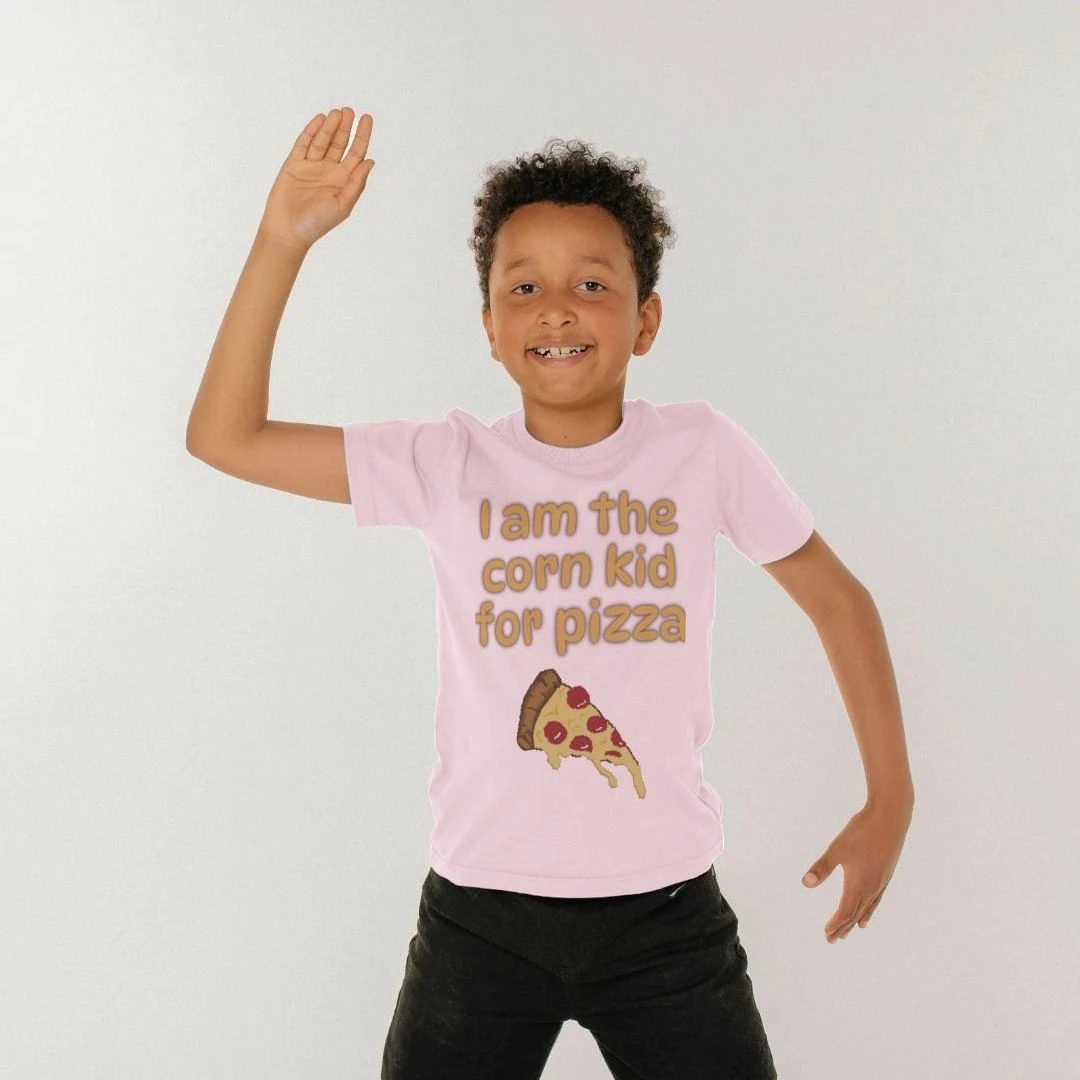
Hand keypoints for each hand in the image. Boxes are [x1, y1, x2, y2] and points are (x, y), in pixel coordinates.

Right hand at [258, 108, 374, 251]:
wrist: (288, 231)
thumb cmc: (318, 222)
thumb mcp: (343, 204)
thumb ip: (357, 182)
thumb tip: (370, 161)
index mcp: (343, 180)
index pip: (356, 153)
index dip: (362, 136)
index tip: (366, 118)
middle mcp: (328, 171)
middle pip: (339, 143)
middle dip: (345, 127)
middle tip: (349, 110)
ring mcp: (310, 166)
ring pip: (322, 141)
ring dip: (330, 126)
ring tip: (337, 112)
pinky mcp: (293, 165)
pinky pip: (303, 144)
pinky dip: (311, 131)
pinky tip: (319, 120)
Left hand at [801, 799, 912, 942]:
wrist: (891, 816)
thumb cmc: (862, 830)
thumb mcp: (838, 848)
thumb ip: (822, 867)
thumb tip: (805, 884)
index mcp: (858, 883)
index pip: (845, 911)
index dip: (835, 924)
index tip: (826, 934)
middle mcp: (871, 887)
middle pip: (855, 913)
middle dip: (843, 927)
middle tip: (831, 940)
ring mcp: (881, 882)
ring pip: (866, 908)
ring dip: (855, 920)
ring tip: (847, 932)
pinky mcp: (886, 874)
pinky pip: (876, 900)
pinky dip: (869, 910)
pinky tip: (867, 914)